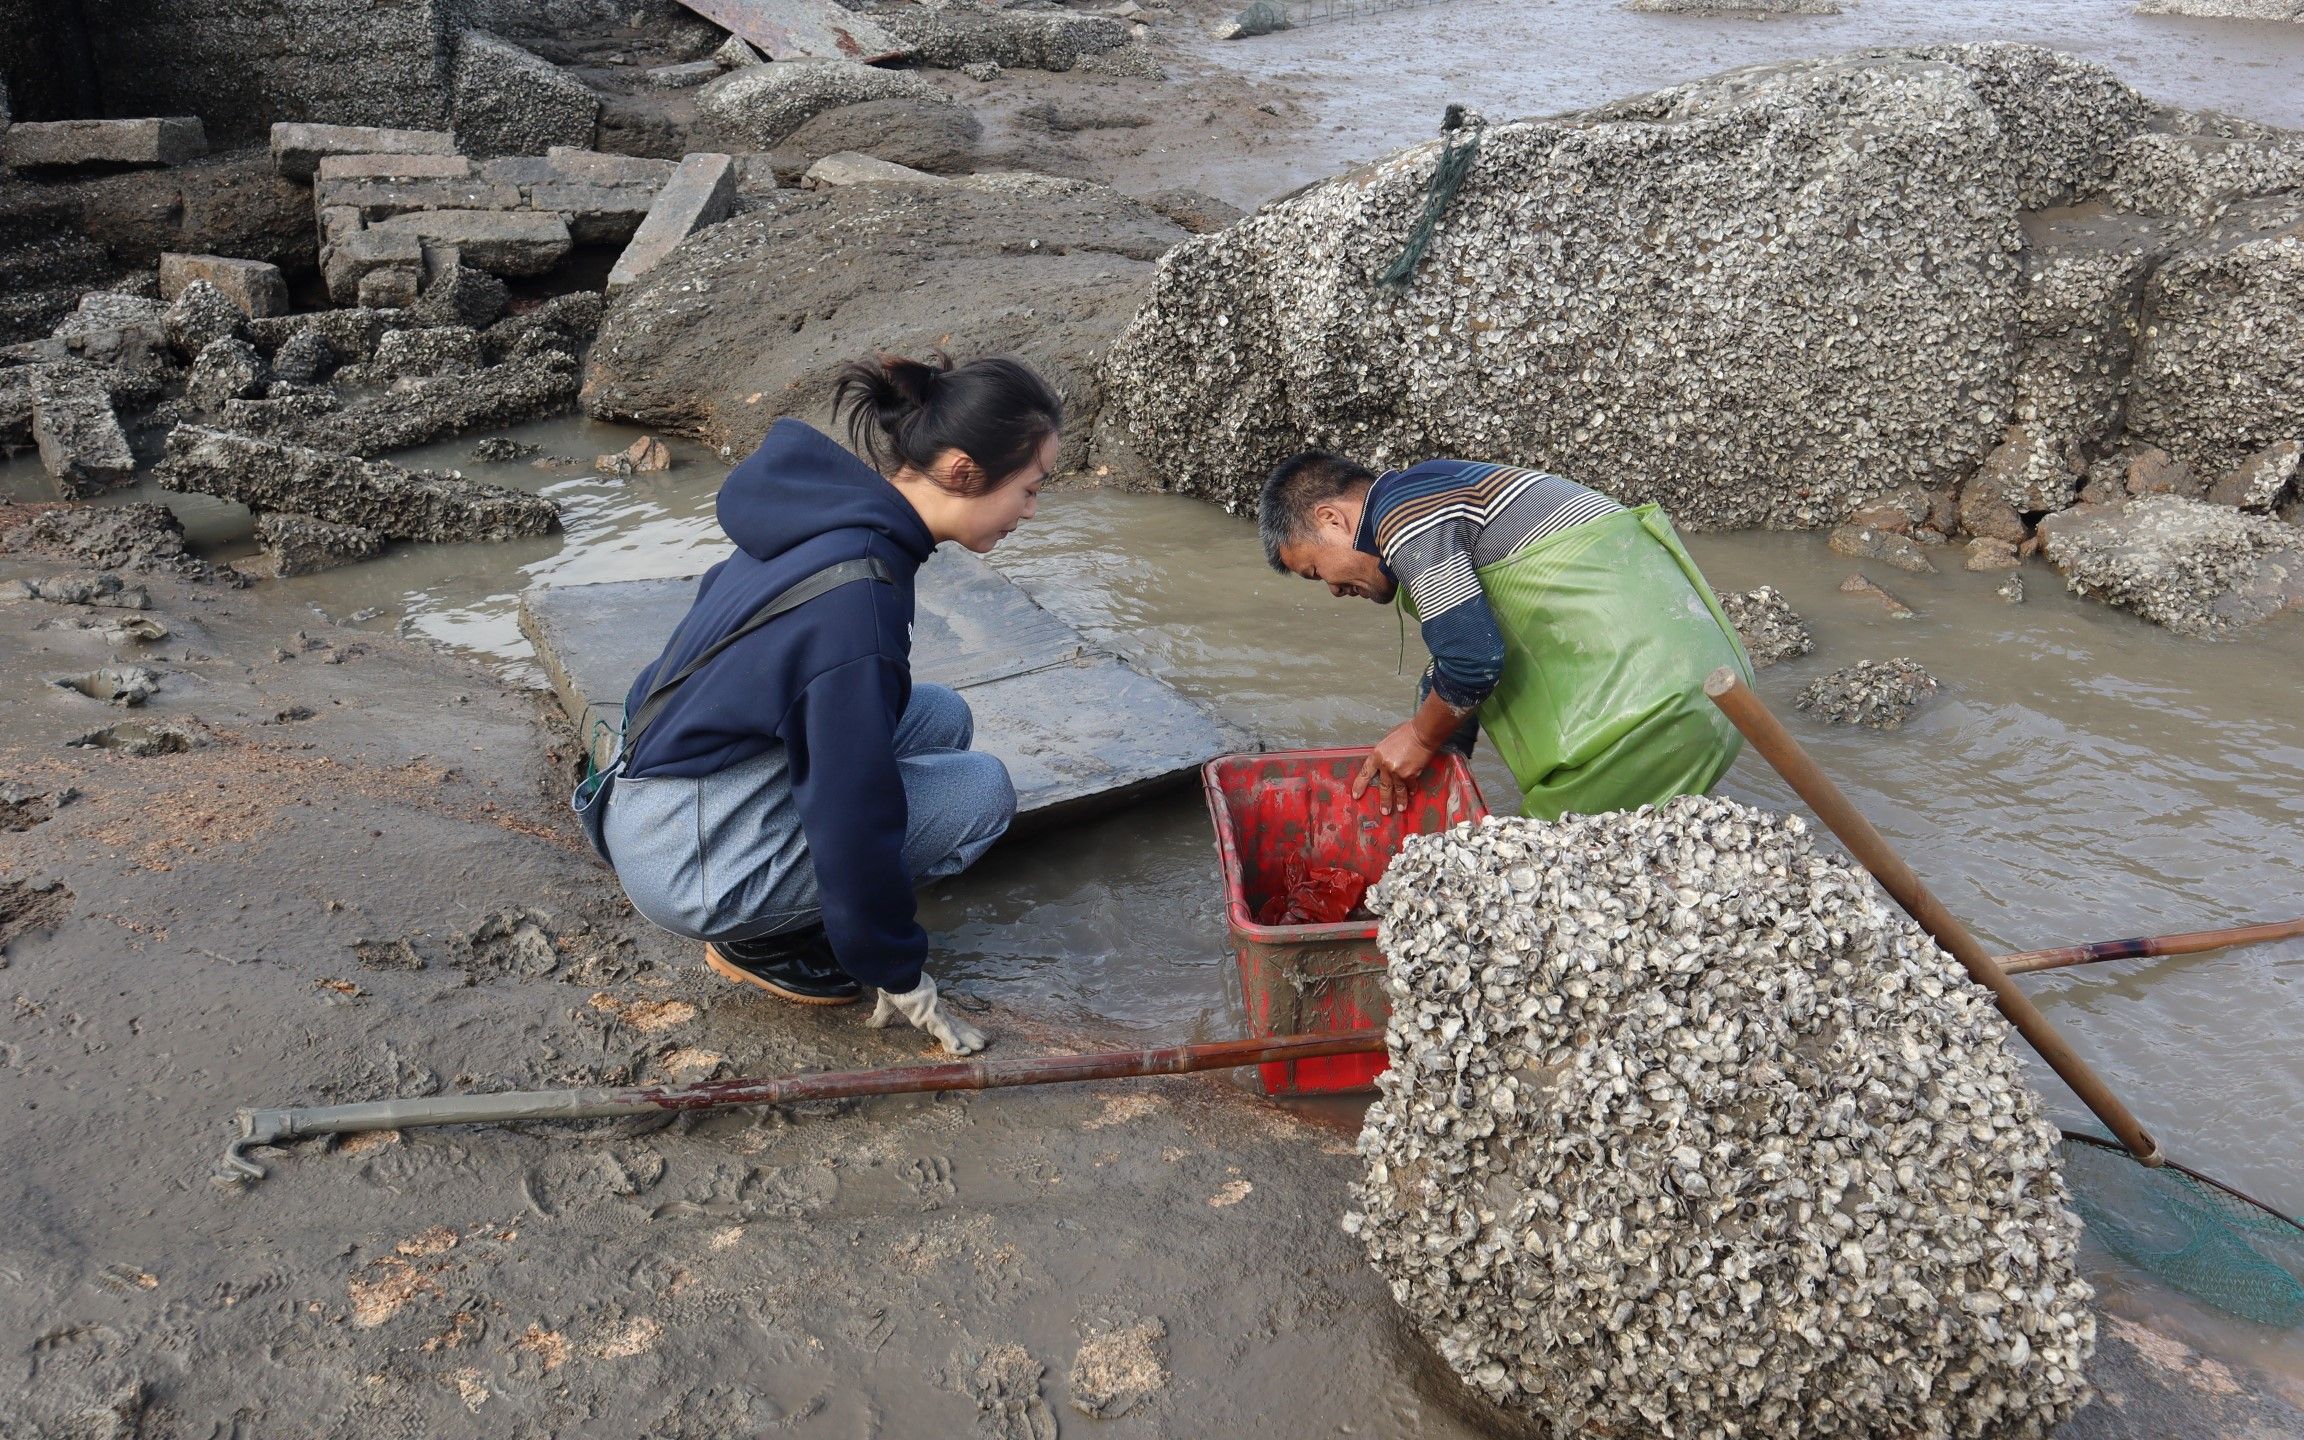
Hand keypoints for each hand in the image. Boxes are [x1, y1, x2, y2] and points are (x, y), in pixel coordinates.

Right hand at [866, 972, 988, 1054]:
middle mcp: (933, 1011)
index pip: (944, 1023)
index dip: (954, 1030)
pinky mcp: (931, 1013)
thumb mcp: (886, 1006)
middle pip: (955, 1025)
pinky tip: (962, 1051)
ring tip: (982, 1045)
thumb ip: (882, 1016)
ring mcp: (934, 1012)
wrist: (891, 973)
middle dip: (969, 1034)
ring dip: (968, 1038)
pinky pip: (944, 1031)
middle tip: (984, 1042)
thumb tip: (869, 1024)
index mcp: (925, 1010)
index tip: (964, 1037)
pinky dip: (952, 1041)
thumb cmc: (891, 985)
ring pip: (954, 1029)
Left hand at [1352, 721, 1436, 816]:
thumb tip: (1383, 762)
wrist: (1421, 734)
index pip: (1365, 773)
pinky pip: (1410, 785)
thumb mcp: (1387, 741)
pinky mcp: (1410, 775)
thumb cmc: (1406, 733)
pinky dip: (1411, 790)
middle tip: (1384, 811)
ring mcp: (1398, 772)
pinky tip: (1412, 794)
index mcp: (1377, 756)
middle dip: (1384, 801)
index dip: (1360, 785)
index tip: (1356, 795)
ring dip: (1400, 801)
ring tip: (1400, 809)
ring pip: (1398, 790)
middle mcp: (1385, 766)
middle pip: (1383, 787)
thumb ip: (1383, 754)